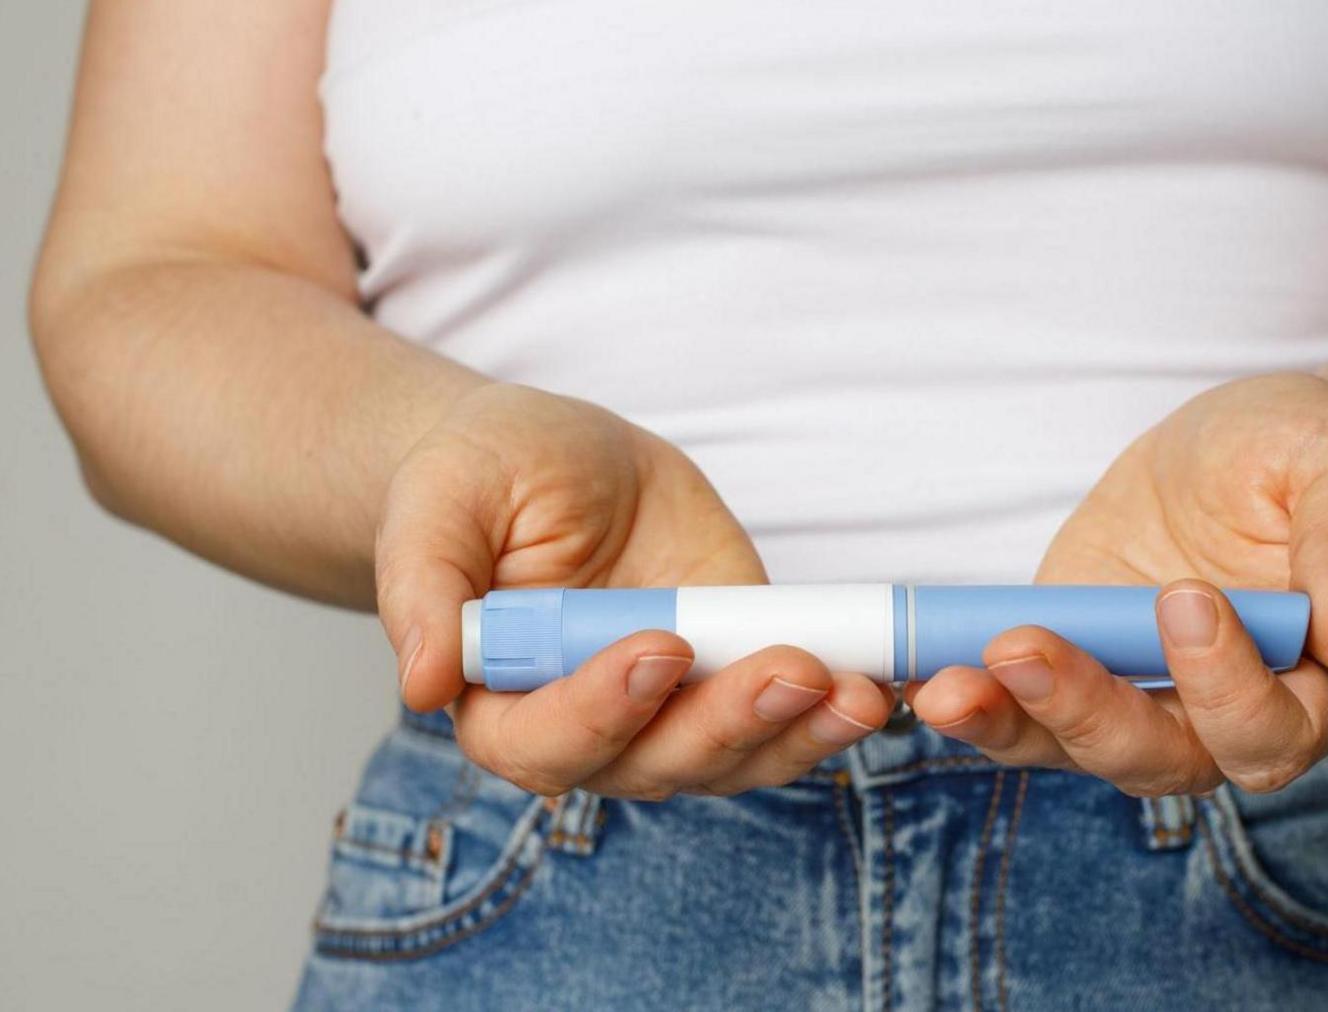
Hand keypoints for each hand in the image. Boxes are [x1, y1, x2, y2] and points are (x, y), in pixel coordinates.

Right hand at [376, 383, 890, 799]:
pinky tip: (875, 682)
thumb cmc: (480, 479)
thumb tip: (419, 681)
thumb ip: (424, 584)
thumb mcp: (438, 499)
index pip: (546, 740)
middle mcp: (591, 729)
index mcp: (500, 703)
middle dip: (728, 723)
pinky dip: (830, 709)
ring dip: (800, 733)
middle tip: (793, 669)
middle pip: (658, 764)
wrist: (552, 460)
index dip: (603, 707)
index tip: (658, 648)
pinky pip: (785, 717)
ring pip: (735, 757)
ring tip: (856, 690)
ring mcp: (673, 709)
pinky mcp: (735, 674)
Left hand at [908, 373, 1327, 795]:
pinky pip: (1017, 702)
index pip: (1268, 727)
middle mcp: (1215, 717)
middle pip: (1155, 758)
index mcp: (1304, 687)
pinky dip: (971, 694)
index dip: (1225, 684)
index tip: (1187, 600)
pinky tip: (923, 670)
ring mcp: (1133, 695)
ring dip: (1007, 720)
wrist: (1262, 447)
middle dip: (1084, 713)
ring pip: (1070, 745)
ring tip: (945, 686)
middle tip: (1023, 650)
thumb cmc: (1323, 462)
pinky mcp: (1069, 661)